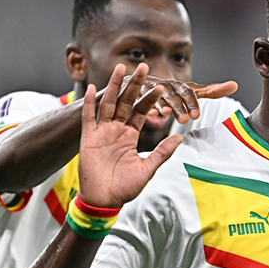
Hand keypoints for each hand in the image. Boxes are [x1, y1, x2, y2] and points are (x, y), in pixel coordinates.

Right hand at [79, 63, 183, 207]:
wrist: (104, 201)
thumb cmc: (125, 187)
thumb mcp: (148, 168)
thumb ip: (162, 152)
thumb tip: (180, 137)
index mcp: (130, 135)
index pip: (142, 112)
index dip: (150, 99)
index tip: (161, 86)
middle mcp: (116, 130)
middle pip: (126, 102)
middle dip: (134, 84)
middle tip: (143, 66)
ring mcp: (102, 133)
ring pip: (108, 104)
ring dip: (114, 86)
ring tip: (120, 68)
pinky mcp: (88, 139)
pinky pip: (88, 118)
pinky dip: (89, 103)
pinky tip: (91, 88)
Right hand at [130, 73, 237, 123]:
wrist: (139, 84)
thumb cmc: (169, 92)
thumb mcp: (189, 91)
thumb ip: (210, 90)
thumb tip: (235, 85)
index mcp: (180, 87)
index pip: (190, 93)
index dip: (193, 103)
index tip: (197, 116)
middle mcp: (167, 86)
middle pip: (175, 95)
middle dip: (180, 106)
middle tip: (186, 119)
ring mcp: (151, 89)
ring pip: (159, 97)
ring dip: (162, 105)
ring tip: (165, 113)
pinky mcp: (137, 92)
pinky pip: (141, 99)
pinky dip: (146, 105)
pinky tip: (149, 113)